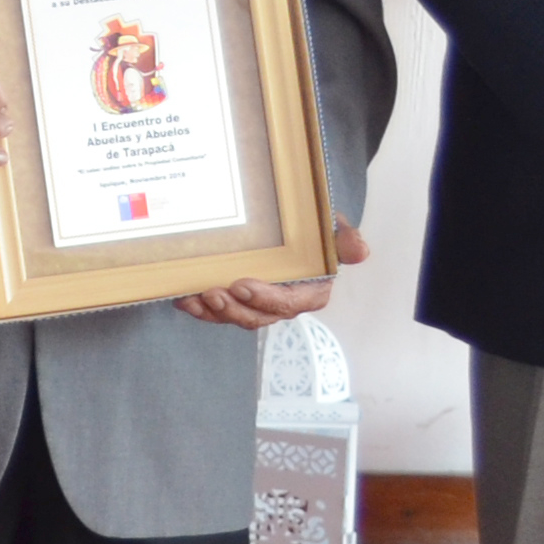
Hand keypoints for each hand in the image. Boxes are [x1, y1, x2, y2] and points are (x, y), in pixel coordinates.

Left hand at [177, 219, 370, 327]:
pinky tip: (183, 298)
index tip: (244, 285)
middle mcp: (283, 303)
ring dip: (213, 312)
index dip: (266, 299)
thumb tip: (361, 251)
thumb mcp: (335, 231)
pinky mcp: (239, 299)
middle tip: (213, 292)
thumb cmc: (318, 231)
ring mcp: (259, 304)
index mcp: (309, 292)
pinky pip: (220, 310)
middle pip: (257, 316)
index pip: (288, 303)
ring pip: (235, 316)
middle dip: (233, 309)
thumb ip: (346, 241)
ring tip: (193, 299)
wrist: (299, 227)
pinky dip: (202, 308)